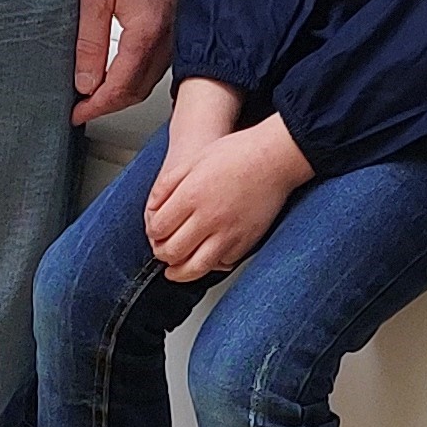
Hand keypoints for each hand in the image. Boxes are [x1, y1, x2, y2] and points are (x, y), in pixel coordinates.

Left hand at [73, 0, 186, 124]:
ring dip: (125, 90)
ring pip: (151, 78)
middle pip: (138, 90)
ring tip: (99, 92)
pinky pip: (161, 60)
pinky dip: (140, 73)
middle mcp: (168, 38)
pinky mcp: (181, 18)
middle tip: (84, 108)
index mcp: (146, 34)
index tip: (76, 114)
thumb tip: (84, 82)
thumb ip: (90, 43)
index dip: (94, 107)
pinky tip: (126, 67)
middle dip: (109, 104)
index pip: (118, 89)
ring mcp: (179, 29)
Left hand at [145, 113, 310, 281]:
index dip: (153, 233)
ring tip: (175, 270)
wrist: (274, 158)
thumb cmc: (237, 154)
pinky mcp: (245, 242)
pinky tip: (206, 257)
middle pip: (172, 251)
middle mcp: (208, 218)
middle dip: (163, 254)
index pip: (158, 228)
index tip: (156, 232)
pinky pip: (222, 263)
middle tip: (163, 252)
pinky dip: (211, 264)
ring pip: (195, 267)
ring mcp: (228, 233)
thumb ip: (167, 185)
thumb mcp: (193, 160)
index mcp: (191, 196)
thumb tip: (152, 208)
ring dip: (180, 272)